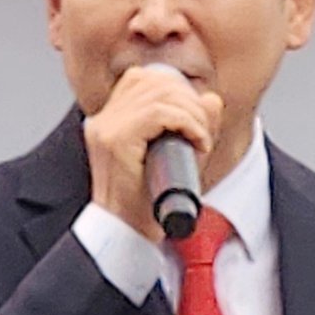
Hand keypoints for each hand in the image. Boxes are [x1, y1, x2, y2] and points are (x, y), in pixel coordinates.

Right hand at [82, 65, 223, 241]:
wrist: (127, 236)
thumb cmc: (148, 204)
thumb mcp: (177, 157)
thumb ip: (194, 125)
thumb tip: (211, 99)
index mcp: (109, 121)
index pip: (142, 78)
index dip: (177, 90)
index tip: (197, 119)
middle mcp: (103, 120)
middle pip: (153, 81)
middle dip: (190, 101)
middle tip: (204, 131)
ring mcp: (105, 129)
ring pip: (159, 94)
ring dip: (192, 114)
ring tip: (202, 140)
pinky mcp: (114, 141)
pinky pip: (158, 113)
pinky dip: (187, 123)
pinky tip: (198, 143)